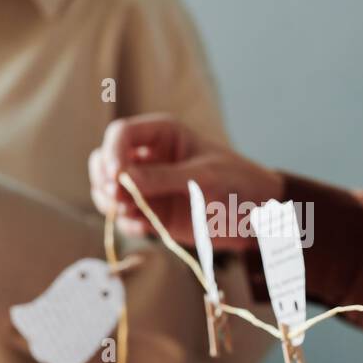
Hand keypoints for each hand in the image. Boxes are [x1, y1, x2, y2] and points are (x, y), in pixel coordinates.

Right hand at [88, 114, 282, 250]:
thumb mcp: (203, 177)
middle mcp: (149, 157)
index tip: (117, 178)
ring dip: (111, 203)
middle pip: (105, 161)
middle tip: (119, 199)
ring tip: (134, 215)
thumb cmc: (238, 184)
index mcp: (163, 135)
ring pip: (107, 189)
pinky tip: (146, 228)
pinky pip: (124, 216)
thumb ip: (163, 178)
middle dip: (105, 180)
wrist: (258, 217)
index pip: (120, 134)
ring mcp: (148, 186)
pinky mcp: (152, 212)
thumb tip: (121, 179)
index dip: (112, 153)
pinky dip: (127, 223)